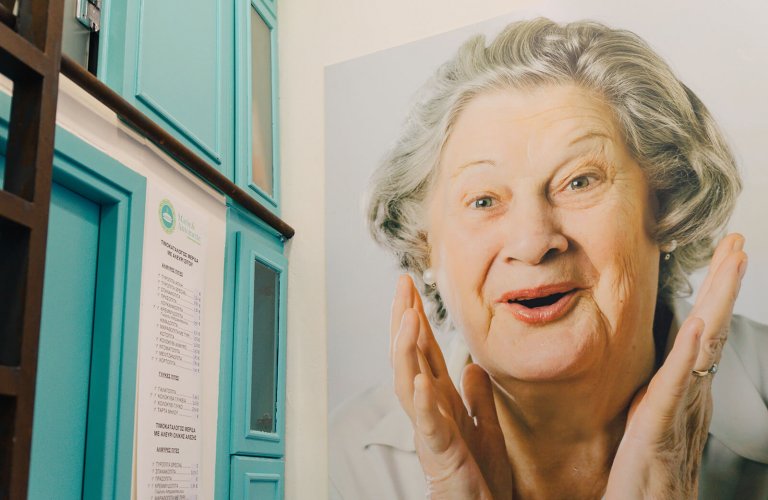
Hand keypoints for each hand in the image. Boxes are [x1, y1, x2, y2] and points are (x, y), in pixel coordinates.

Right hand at [391, 275, 512, 498]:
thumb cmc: (482, 481)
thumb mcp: (486, 429)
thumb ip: (478, 398)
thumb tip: (472, 366)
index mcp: (442, 403)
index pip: (424, 352)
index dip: (416, 320)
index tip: (410, 288)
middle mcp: (431, 412)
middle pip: (410, 358)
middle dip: (403, 321)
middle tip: (401, 285)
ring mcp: (432, 432)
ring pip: (408, 384)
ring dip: (407, 350)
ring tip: (409, 317)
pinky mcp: (441, 455)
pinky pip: (429, 426)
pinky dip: (423, 402)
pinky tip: (421, 379)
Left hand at [605, 234, 747, 498]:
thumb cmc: (643, 478)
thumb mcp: (648, 423)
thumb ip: (656, 395)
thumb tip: (658, 372)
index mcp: (682, 392)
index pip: (703, 333)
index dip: (714, 295)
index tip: (724, 258)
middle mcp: (690, 396)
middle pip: (713, 330)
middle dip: (725, 285)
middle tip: (736, 244)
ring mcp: (680, 410)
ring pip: (703, 348)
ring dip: (717, 302)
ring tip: (730, 263)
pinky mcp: (661, 428)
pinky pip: (677, 386)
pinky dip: (691, 354)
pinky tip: (702, 325)